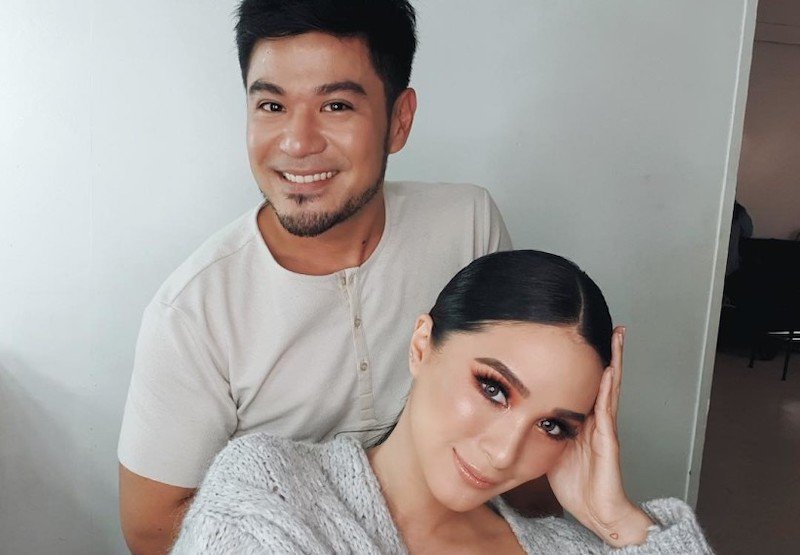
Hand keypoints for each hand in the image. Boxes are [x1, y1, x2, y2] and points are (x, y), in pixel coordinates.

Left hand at [546, 327, 653, 546]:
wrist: (597, 514)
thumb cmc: (576, 484)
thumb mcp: (549, 449)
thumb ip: (539, 429)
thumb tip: (515, 414)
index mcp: (583, 421)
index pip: (585, 384)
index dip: (586, 362)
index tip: (583, 338)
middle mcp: (597, 421)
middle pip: (603, 379)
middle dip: (607, 353)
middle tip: (609, 327)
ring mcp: (605, 429)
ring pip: (610, 388)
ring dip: (614, 362)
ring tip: (616, 338)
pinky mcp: (608, 442)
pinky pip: (608, 411)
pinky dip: (609, 390)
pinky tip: (608, 372)